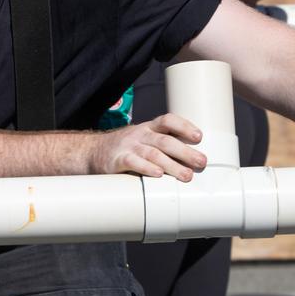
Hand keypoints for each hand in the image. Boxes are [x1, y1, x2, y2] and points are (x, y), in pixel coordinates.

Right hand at [88, 114, 205, 180]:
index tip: (199, 137)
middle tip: (201, 162)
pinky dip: (147, 168)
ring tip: (187, 175)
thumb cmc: (128, 148)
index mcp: (149, 127)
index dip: (184, 126)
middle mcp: (140, 134)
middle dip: (185, 152)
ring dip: (172, 165)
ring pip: (153, 154)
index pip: (168, 120)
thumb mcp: (145, 139)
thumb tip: (194, 160)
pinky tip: (158, 175)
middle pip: (165, 140)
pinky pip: (133, 162)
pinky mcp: (118, 160)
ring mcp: (129, 146)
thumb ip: (165, 145)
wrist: (93, 151)